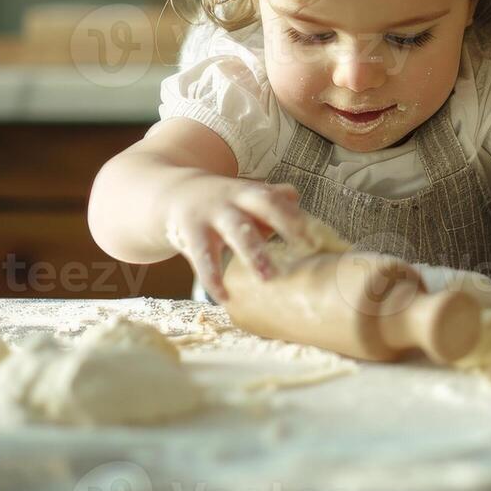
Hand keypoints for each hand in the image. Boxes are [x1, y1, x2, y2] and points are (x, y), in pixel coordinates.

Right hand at [161, 175, 306, 300]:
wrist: (171, 194)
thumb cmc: (222, 202)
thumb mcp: (246, 197)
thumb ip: (276, 203)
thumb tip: (310, 215)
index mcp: (250, 192)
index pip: (277, 199)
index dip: (297, 217)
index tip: (319, 238)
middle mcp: (232, 200)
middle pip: (261, 207)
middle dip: (283, 225)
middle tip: (306, 248)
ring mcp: (210, 216)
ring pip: (233, 233)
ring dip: (251, 254)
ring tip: (267, 277)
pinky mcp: (190, 235)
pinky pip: (202, 259)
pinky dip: (213, 279)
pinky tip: (224, 297)